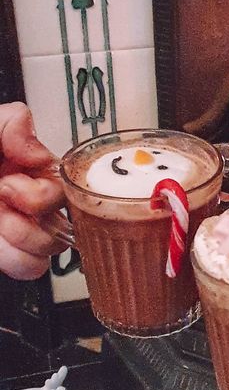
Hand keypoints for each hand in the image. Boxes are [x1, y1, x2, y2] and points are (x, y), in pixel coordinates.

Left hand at [0, 103, 64, 279]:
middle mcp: (14, 193)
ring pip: (53, 241)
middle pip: (62, 209)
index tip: (8, 180)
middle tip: (1, 199)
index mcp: (9, 161)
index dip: (40, 183)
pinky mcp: (3, 253)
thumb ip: (3, 123)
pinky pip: (32, 266)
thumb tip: (31, 135)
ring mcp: (11, 226)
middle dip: (34, 208)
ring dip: (28, 236)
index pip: (56, 174)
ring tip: (0, 224)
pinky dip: (19, 259)